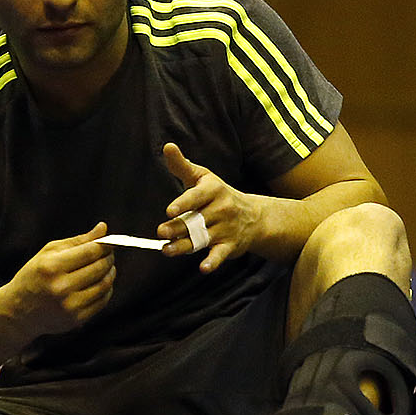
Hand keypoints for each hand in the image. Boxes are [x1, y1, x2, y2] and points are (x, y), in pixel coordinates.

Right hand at [1, 223, 114, 337]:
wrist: (17, 312)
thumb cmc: (33, 276)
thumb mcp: (48, 253)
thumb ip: (77, 240)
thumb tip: (103, 228)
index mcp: (52, 266)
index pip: (90, 252)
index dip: (105, 245)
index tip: (109, 243)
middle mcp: (61, 287)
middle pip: (99, 268)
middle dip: (109, 258)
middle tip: (109, 254)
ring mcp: (69, 306)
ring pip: (104, 285)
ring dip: (110, 273)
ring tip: (107, 267)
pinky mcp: (75, 319)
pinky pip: (102, 301)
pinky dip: (107, 290)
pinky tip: (102, 283)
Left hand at [159, 143, 260, 272]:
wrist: (254, 216)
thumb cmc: (219, 194)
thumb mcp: (203, 177)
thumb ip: (182, 166)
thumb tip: (167, 146)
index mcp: (213, 190)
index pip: (197, 196)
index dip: (183, 203)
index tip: (169, 211)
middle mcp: (221, 209)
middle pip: (194, 220)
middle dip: (177, 227)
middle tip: (161, 232)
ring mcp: (226, 228)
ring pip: (201, 238)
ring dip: (184, 246)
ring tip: (167, 250)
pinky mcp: (229, 245)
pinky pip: (220, 254)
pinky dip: (213, 261)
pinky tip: (203, 268)